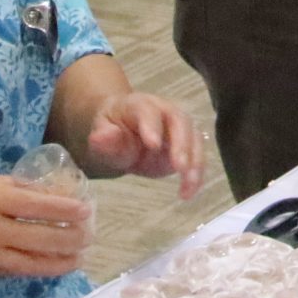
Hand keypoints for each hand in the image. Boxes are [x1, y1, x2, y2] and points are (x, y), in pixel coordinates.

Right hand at [0, 171, 92, 280]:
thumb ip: (7, 188)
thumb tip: (43, 192)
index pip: (38, 205)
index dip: (67, 209)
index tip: (87, 209)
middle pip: (42, 237)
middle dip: (72, 238)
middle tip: (91, 234)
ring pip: (31, 262)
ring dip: (61, 261)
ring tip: (80, 256)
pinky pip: (13, 271)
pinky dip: (36, 269)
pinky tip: (52, 266)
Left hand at [83, 92, 205, 199]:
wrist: (122, 133)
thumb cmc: (111, 130)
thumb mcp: (101, 133)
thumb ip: (103, 137)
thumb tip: (100, 137)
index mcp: (140, 105)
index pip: (148, 111)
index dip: (152, 125)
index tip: (153, 144)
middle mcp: (166, 111)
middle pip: (180, 121)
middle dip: (182, 144)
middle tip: (179, 167)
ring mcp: (180, 127)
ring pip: (195, 139)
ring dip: (195, 162)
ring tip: (189, 184)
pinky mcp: (187, 145)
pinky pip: (197, 157)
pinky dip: (196, 175)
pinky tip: (188, 192)